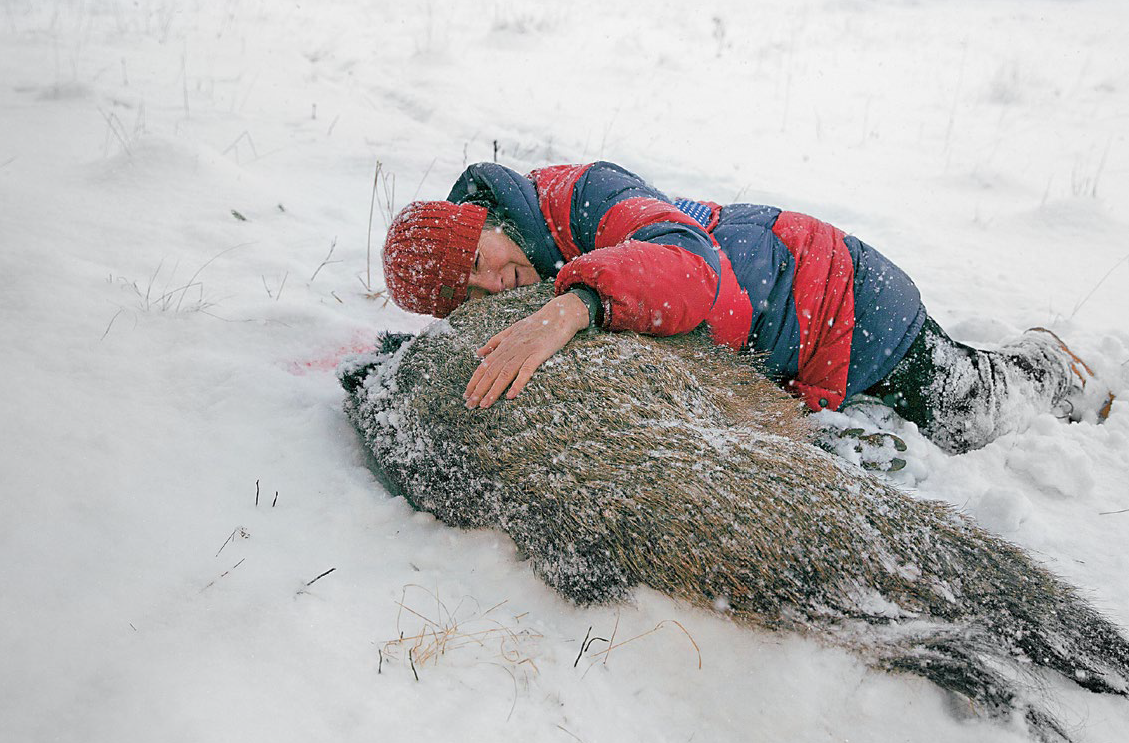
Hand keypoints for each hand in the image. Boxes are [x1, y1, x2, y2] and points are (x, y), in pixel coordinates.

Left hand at [463, 292, 589, 408]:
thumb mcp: (512, 329)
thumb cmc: (537, 323)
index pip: (484, 365)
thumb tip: (478, 353)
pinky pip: (526, 370)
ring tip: (485, 404)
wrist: (559, 314)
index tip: (466, 394)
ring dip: (493, 390)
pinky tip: (511, 396)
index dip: (474, 381)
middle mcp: (511, 348)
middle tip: (470, 405)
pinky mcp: (539, 354)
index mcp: (504, 344)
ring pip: (505, 373)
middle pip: (491, 371)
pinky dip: (518, 383)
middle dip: (479, 389)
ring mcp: (524, 351)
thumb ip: (495, 342)